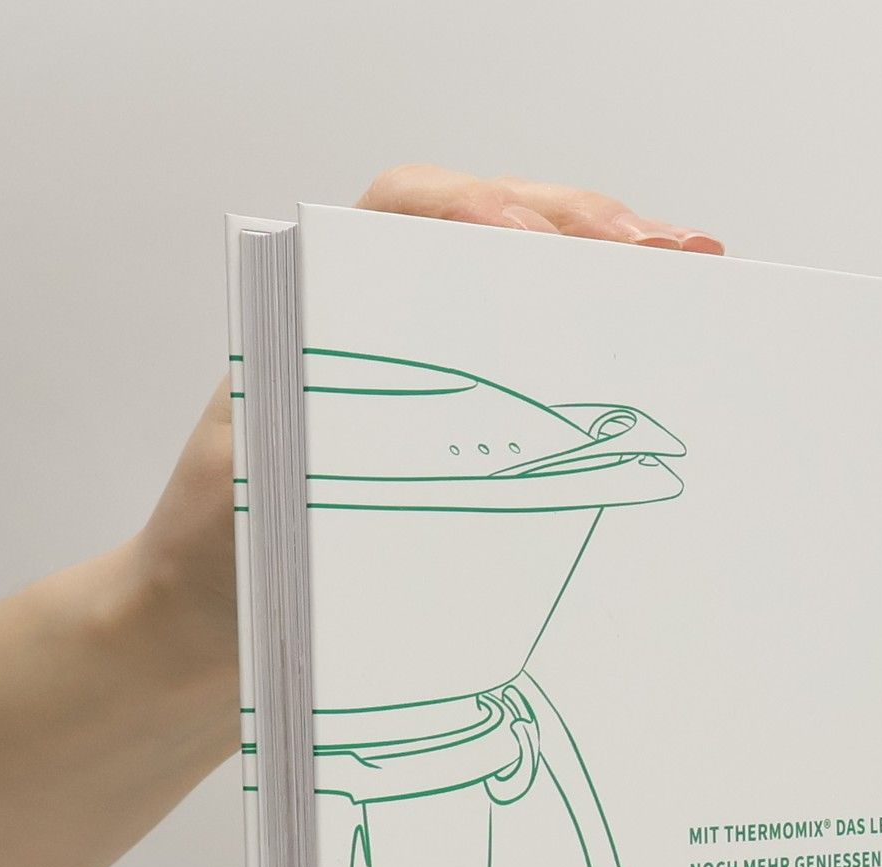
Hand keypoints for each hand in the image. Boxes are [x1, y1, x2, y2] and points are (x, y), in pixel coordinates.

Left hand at [128, 168, 723, 683]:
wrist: (195, 641)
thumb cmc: (216, 565)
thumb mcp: (267, 492)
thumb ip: (335, 440)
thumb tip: (448, 423)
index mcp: (311, 314)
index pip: (403, 216)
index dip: (477, 210)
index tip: (535, 238)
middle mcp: (370, 328)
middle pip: (487, 239)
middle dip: (583, 232)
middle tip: (663, 254)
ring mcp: (418, 379)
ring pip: (519, 297)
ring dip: (604, 280)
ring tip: (686, 276)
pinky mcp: (453, 439)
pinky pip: (529, 375)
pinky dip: (592, 356)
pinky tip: (650, 353)